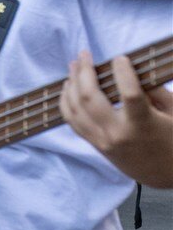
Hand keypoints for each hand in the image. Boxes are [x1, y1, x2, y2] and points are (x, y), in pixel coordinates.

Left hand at [60, 51, 172, 187]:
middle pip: (90, 98)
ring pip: (75, 108)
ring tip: (74, 66)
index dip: (123, 72)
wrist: (163, 175)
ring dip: (71, 83)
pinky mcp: (94, 145)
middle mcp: (118, 133)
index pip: (129, 93)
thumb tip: (132, 73)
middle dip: (84, 72)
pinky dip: (66, 102)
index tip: (120, 58)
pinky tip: (68, 88)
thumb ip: (156, 93)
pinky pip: (71, 120)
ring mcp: (102, 140)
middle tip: (84, 54)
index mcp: (143, 125)